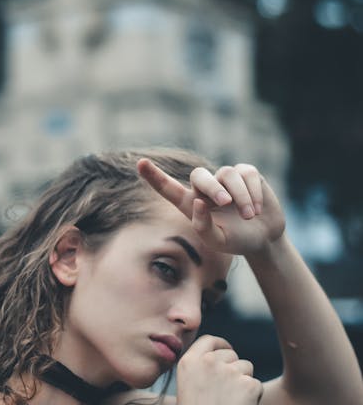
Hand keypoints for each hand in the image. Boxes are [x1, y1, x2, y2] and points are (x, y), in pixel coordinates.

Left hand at [137, 159, 284, 255]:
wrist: (264, 238)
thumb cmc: (236, 240)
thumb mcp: (217, 241)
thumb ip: (203, 227)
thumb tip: (198, 202)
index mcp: (191, 204)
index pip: (168, 188)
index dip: (154, 176)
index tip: (140, 163)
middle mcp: (205, 188)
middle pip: (199, 175)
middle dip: (212, 187)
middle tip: (224, 202)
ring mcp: (225, 178)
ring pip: (227, 174)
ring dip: (239, 196)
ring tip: (249, 216)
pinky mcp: (246, 173)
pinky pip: (246, 174)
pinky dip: (253, 192)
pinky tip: (257, 208)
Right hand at [176, 335, 262, 404]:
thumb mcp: (187, 387)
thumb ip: (202, 369)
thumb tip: (223, 357)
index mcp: (189, 361)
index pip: (209, 340)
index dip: (221, 345)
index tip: (227, 351)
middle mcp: (209, 362)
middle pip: (231, 354)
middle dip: (234, 368)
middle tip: (227, 394)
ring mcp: (229, 371)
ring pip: (246, 367)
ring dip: (243, 382)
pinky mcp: (248, 384)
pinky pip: (256, 385)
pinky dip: (252, 398)